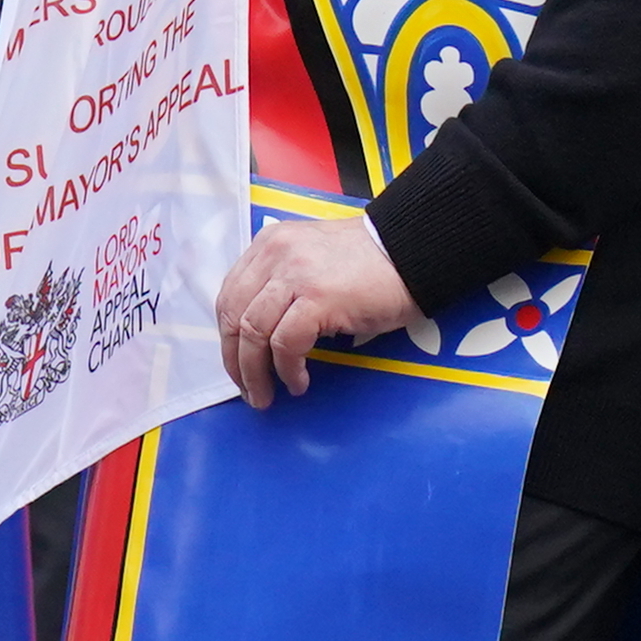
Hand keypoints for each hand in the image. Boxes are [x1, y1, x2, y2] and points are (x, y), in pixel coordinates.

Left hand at [214, 214, 424, 407]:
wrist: (413, 251)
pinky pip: (286, 344)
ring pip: (253, 333)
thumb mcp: (312, 260)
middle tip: (248, 389)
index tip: (238, 364)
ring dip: (255, 373)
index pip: (229, 295)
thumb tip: (261, 333)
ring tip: (266, 395)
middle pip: (234, 316)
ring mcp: (295, 275)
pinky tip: (299, 382)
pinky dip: (287, 370)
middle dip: (235, 361)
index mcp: (270, 245)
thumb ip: (282, 283)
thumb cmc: (371, 263)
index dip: (227, 338)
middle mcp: (276, 255)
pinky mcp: (318, 298)